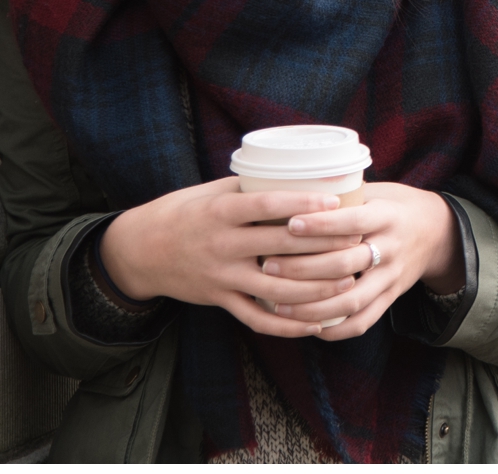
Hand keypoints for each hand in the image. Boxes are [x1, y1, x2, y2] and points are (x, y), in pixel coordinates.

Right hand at [98, 179, 356, 338]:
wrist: (140, 251)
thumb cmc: (182, 213)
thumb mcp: (210, 192)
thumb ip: (249, 186)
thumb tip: (295, 172)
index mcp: (221, 212)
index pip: (268, 206)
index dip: (303, 204)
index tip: (336, 201)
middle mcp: (222, 245)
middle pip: (281, 247)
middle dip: (323, 247)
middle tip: (358, 242)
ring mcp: (222, 276)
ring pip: (276, 289)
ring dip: (316, 290)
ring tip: (348, 284)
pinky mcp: (220, 300)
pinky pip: (257, 318)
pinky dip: (288, 325)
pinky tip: (315, 323)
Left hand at [259, 182, 464, 339]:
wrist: (438, 232)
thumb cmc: (394, 206)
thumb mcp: (378, 192)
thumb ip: (345, 196)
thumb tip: (294, 191)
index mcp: (387, 216)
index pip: (353, 222)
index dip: (321, 224)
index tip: (289, 223)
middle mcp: (392, 248)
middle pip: (346, 264)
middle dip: (303, 268)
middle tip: (269, 266)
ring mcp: (393, 277)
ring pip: (352, 300)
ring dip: (313, 306)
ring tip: (278, 305)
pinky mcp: (392, 298)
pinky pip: (364, 321)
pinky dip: (335, 329)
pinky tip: (308, 326)